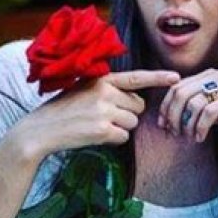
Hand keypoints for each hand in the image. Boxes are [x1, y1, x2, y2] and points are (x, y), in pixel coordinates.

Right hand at [10, 70, 180, 162]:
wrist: (40, 130)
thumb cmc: (65, 110)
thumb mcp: (85, 90)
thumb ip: (109, 90)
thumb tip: (138, 101)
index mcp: (102, 79)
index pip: (136, 78)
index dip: (158, 78)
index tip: (177, 77)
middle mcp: (105, 92)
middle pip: (138, 106)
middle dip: (127, 113)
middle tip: (103, 116)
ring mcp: (104, 111)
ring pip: (133, 123)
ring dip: (120, 128)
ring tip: (96, 125)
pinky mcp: (103, 129)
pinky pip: (124, 137)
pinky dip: (113, 140)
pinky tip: (94, 135)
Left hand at [158, 69, 217, 142]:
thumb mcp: (215, 105)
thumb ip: (197, 108)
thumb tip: (173, 121)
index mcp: (207, 75)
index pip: (176, 87)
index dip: (165, 107)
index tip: (163, 125)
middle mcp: (214, 76)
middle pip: (180, 93)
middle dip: (172, 116)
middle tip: (174, 133)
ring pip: (193, 104)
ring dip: (186, 125)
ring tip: (189, 137)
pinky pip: (209, 112)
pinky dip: (201, 127)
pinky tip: (200, 137)